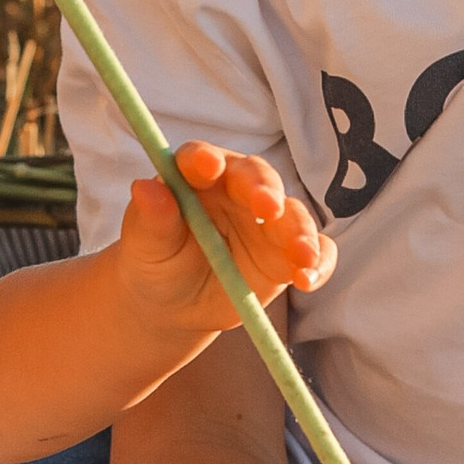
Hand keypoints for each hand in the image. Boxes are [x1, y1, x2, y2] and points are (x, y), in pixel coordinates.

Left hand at [114, 143, 334, 343]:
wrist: (174, 304)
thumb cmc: (155, 263)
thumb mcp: (145, 245)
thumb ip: (151, 217)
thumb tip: (144, 188)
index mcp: (198, 178)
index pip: (201, 159)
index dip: (204, 159)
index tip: (207, 165)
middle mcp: (239, 192)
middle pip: (258, 179)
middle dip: (264, 190)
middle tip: (266, 207)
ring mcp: (269, 223)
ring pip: (293, 215)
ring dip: (300, 232)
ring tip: (300, 255)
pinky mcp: (288, 254)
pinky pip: (315, 253)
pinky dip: (319, 263)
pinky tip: (308, 280)